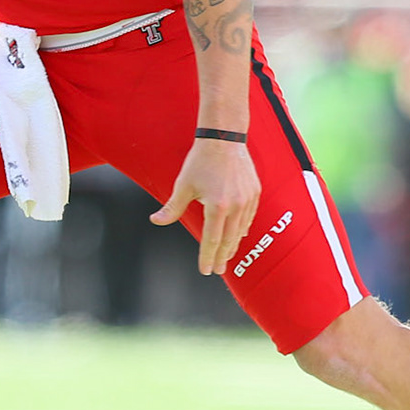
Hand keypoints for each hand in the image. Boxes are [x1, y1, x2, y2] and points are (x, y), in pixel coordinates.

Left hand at [150, 137, 261, 275]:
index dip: (208, 257)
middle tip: (218, 270)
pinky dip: (242, 229)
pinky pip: (249, 217)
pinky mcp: (254, 193)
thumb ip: (172, 208)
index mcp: (217, 207)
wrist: (224, 138)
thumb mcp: (183, 185)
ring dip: (232, 245)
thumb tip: (156, 220)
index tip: (206, 270)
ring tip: (226, 257)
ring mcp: (247, 200)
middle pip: (229, 240)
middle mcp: (235, 206)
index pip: (212, 240)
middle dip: (222, 257)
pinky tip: (238, 235)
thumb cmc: (201, 160)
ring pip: (240, 230)